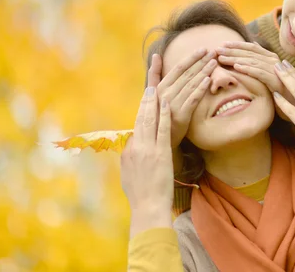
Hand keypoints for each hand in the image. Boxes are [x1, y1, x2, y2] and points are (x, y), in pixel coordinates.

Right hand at [121, 87, 172, 238]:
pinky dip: (164, 116)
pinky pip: (163, 130)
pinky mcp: (161, 153)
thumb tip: (131, 146)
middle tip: (149, 87)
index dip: (141, 113)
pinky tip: (166, 104)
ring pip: (150, 121)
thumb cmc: (140, 195)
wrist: (148, 207)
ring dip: (153, 104)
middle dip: (145, 102)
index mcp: (128, 152)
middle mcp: (136, 147)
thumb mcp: (128, 174)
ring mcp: (149, 149)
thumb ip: (130, 158)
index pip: (135, 128)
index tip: (145, 101)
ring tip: (155, 89)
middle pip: (140, 119)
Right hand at [147, 49, 215, 147]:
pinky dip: (200, 89)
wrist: (158, 137)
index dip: (192, 58)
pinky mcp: (181, 115)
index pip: (178, 68)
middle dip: (201, 61)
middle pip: (187, 74)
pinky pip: (193, 99)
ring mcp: (173, 104)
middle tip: (214, 52)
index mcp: (160, 86)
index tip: (203, 49)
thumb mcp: (152, 92)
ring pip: (191, 84)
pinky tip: (209, 80)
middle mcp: (166, 93)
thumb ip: (154, 74)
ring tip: (215, 62)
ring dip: (204, 72)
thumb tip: (156, 55)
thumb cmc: (157, 112)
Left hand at [216, 41, 294, 119]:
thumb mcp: (269, 72)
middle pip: (250, 53)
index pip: (252, 47)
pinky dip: (248, 69)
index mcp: (271, 57)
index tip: (223, 44)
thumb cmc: (279, 89)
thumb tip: (253, 42)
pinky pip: (259, 73)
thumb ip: (261, 58)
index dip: (237, 45)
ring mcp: (276, 70)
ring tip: (222, 58)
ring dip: (236, 59)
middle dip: (232, 51)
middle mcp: (274, 61)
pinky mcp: (276, 81)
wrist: (294, 105)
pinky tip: (237, 67)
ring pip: (252, 61)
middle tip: (217, 50)